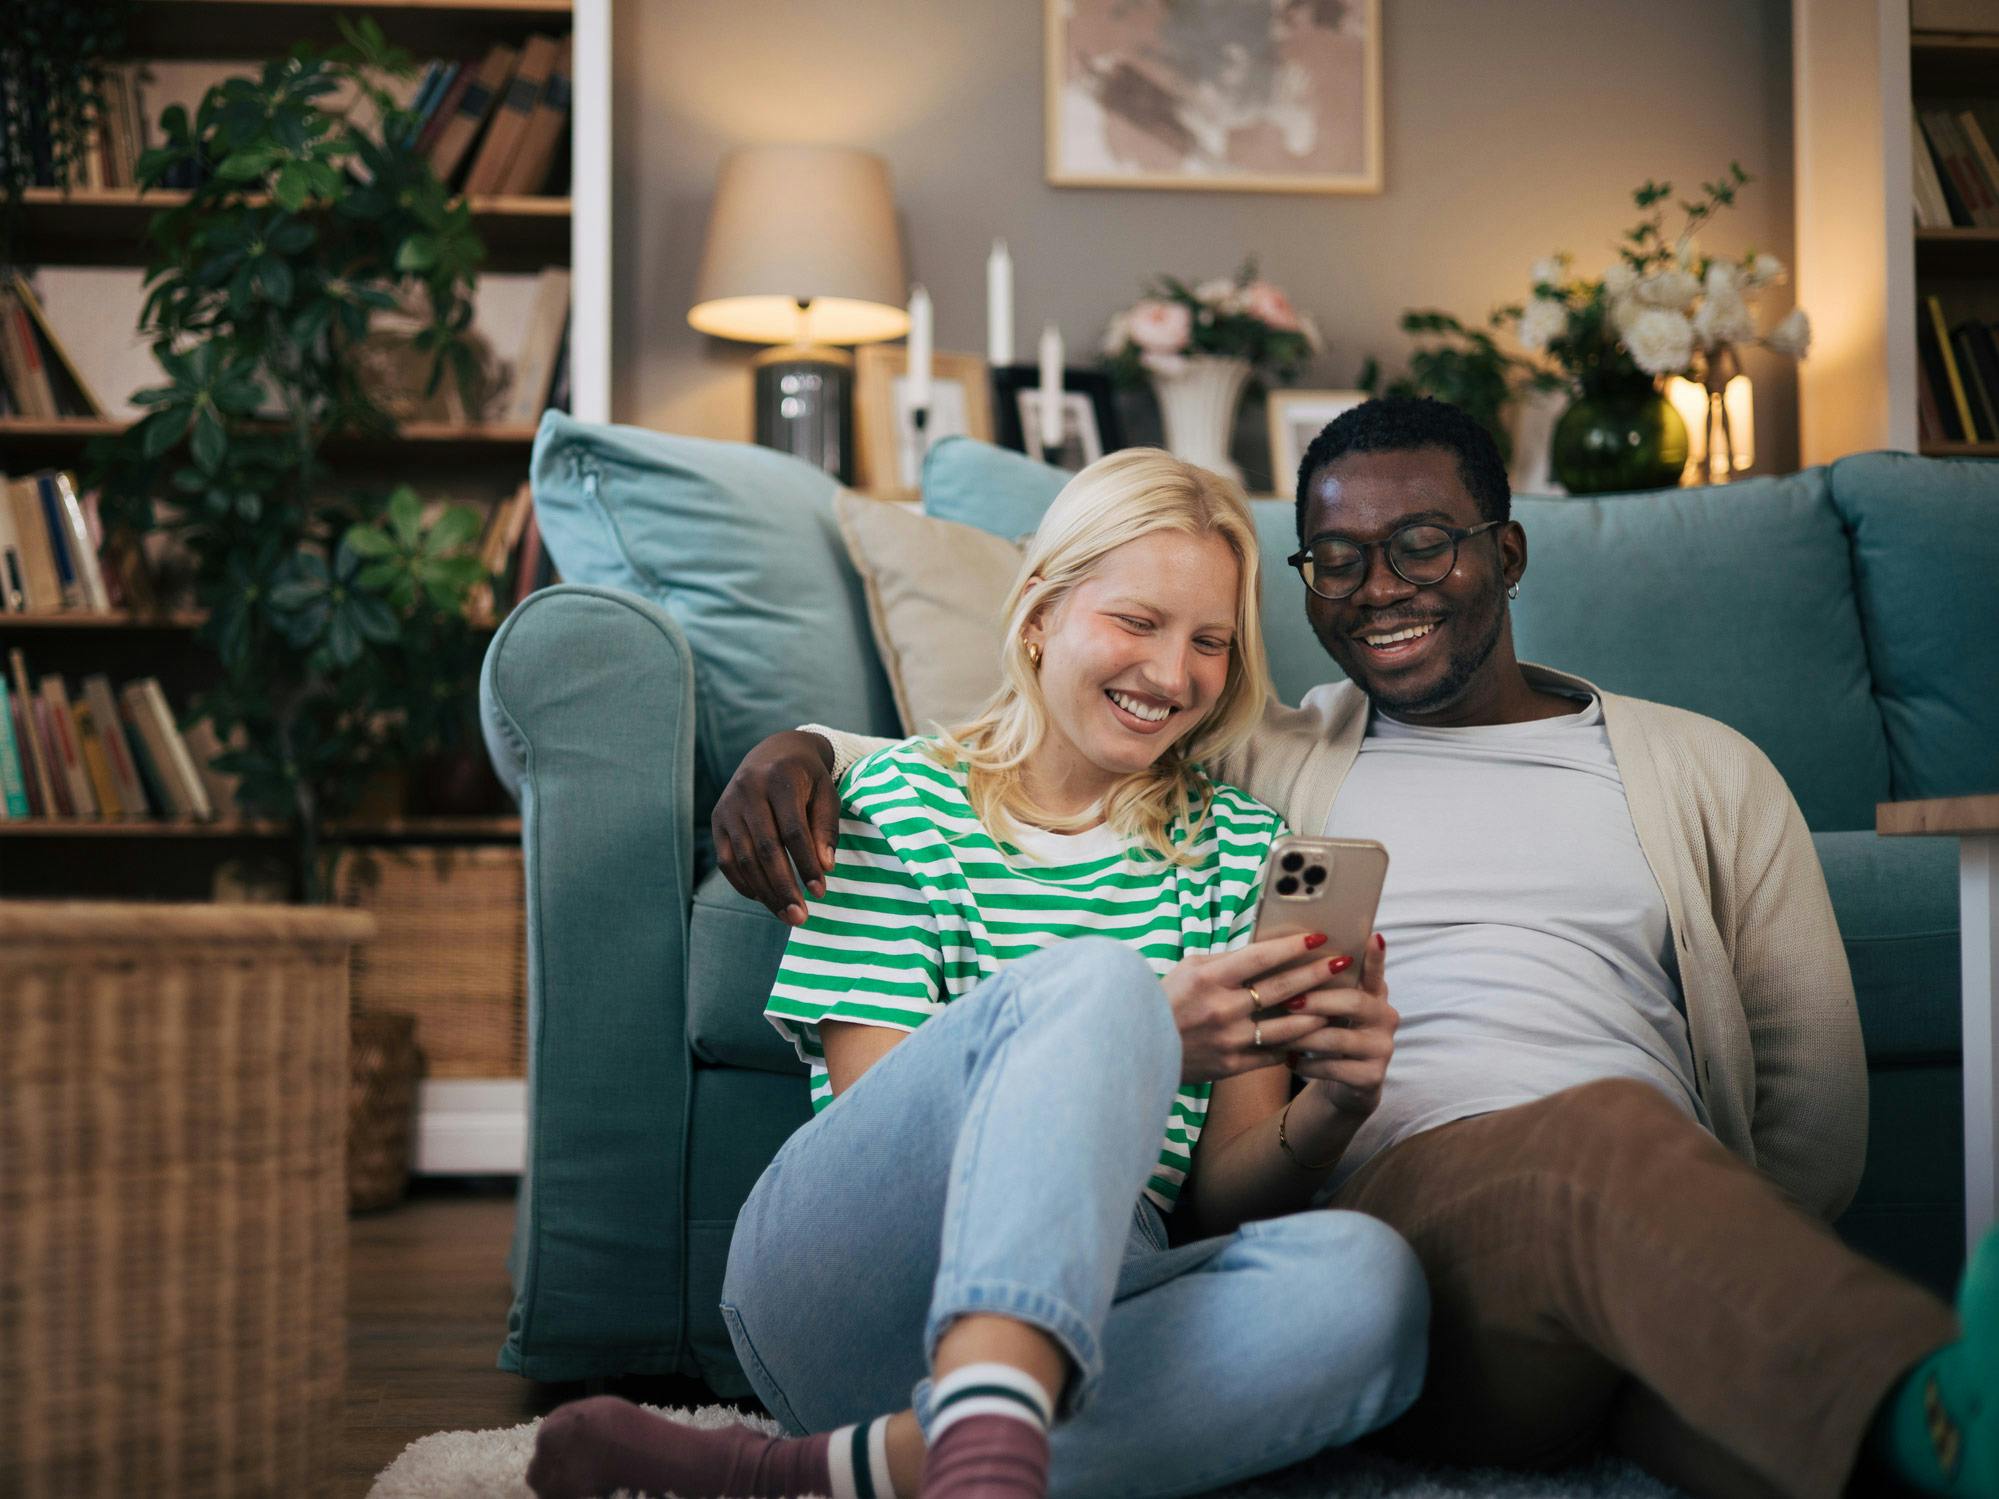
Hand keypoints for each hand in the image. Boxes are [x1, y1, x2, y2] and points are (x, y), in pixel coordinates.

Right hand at [711, 730, 839, 925]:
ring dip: (765, 892)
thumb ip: (826, 829)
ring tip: (786, 915)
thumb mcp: (826, 794)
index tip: (820, 892)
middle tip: (801, 917)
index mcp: (780, 779)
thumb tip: (825, 868)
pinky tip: (764, 898)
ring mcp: (728, 806)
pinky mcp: (717, 820)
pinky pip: (727, 860)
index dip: (806, 864)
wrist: (774, 752)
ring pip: (743, 858)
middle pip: (765, 849)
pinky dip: (744, 883)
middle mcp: (748, 791)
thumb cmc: (807, 779)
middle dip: (784, 887)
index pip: (793, 831)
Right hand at [1162, 934, 1349, 1084]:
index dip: (1291, 946)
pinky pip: (1273, 1054)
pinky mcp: (1231, 1065)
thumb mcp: (1189, 969)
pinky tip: (1315, 1035)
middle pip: (1281, 989)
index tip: (1318, 936)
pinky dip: (1296, 1044)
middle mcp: (1221, 1008)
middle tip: (1342, 962)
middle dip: (1316, 973)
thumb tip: (1266, 950)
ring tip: (1339, 1002)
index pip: (1259, 957)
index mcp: (1208, 978)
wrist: (1138, 1046)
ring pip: (1286, 1026)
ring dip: (1317, 1013)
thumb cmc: (1165, 999)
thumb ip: (1227, 960)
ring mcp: (1228, 1039)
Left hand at [1285, 932, 1394, 1117]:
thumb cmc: (1329, 1033)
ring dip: (1303, 1035)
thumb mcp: (1330, 1008)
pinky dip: (1307, 1064)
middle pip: (1353, 1002)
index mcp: (1374, 994)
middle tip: (1288, 1002)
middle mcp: (1385, 1017)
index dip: (1376, 957)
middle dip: (1317, 1000)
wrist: (1342, 1084)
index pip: (1375, 972)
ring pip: (1337, 1037)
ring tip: (1276, 1035)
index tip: (1373, 937)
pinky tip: (1289, 1061)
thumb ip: (1323, 985)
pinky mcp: (1372, 1076)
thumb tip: (1292, 952)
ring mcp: (1382, 1048)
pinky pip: (1333, 1067)